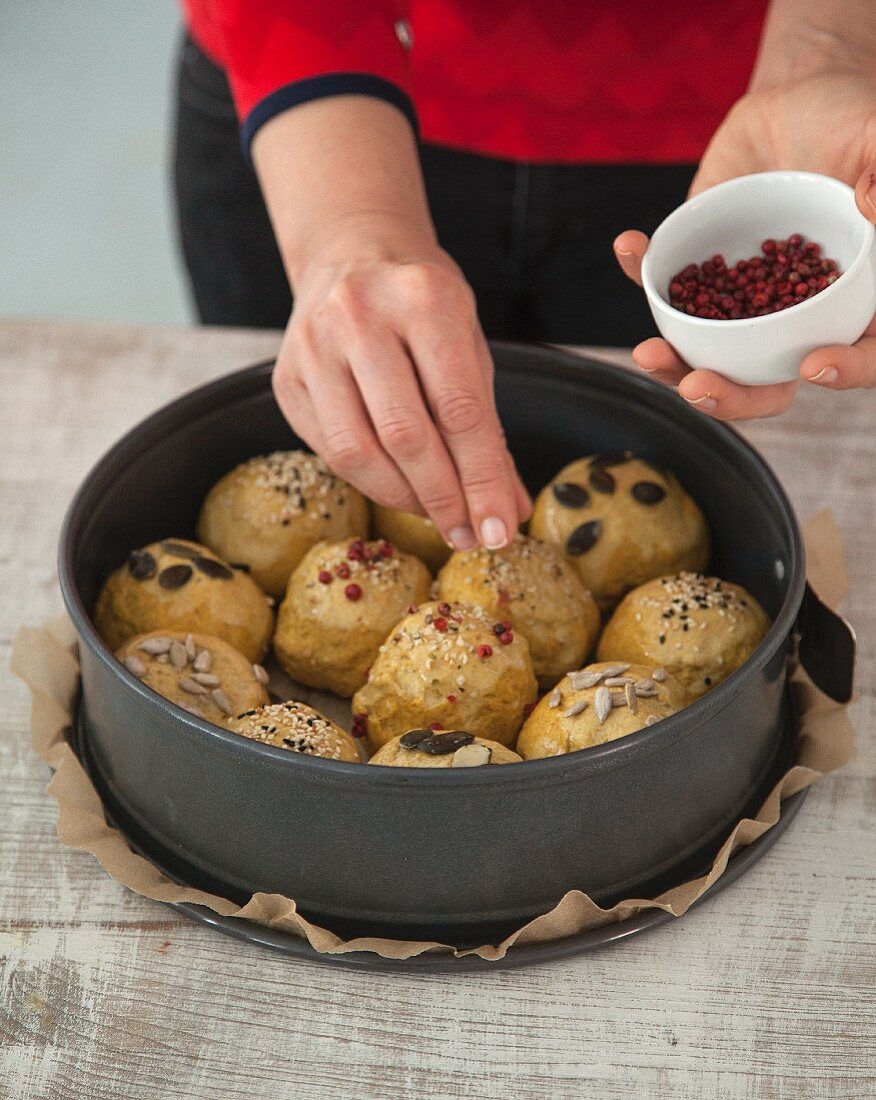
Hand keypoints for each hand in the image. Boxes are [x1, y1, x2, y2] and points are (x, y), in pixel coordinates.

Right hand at [272, 224, 529, 549]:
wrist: (351, 252)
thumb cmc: (421, 303)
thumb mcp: (468, 346)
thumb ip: (488, 426)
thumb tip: (506, 509)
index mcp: (424, 298)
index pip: (460, 409)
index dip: (482, 478)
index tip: (500, 528)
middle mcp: (360, 316)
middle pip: (406, 436)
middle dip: (444, 498)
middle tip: (469, 534)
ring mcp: (313, 346)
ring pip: (358, 452)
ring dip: (405, 498)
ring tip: (437, 516)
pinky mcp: (285, 377)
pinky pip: (329, 450)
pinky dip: (371, 481)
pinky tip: (400, 488)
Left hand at [615, 73, 875, 418]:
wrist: (797, 104)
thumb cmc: (852, 125)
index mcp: (855, 305)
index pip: (864, 357)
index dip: (847, 372)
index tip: (813, 365)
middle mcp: (798, 321)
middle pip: (774, 384)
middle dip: (734, 397)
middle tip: (699, 385)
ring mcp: (745, 308)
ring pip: (713, 360)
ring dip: (675, 367)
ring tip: (647, 354)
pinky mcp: (703, 278)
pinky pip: (669, 291)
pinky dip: (642, 273)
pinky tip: (629, 246)